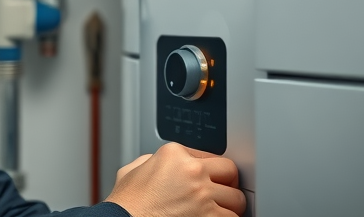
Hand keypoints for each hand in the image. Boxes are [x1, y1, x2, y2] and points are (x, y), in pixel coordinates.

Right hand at [104, 142, 246, 216]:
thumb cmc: (126, 204)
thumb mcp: (133, 169)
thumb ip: (153, 160)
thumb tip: (161, 164)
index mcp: (173, 153)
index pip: (209, 155)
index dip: (208, 171)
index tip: (208, 180)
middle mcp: (191, 170)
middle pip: (230, 171)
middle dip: (225, 184)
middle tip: (218, 194)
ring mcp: (202, 194)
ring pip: (237, 198)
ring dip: (228, 207)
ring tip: (216, 211)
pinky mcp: (209, 216)